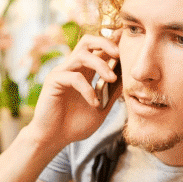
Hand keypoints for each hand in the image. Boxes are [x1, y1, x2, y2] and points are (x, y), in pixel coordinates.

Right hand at [28, 33, 121, 147]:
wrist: (53, 139)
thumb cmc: (74, 125)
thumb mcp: (101, 108)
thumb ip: (112, 93)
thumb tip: (129, 78)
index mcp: (84, 71)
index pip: (98, 49)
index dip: (112, 44)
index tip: (128, 47)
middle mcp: (72, 68)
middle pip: (87, 41)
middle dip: (106, 42)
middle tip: (119, 55)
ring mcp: (61, 72)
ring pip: (82, 55)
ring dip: (101, 65)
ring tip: (112, 79)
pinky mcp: (53, 81)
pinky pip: (75, 77)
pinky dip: (88, 89)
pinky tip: (94, 103)